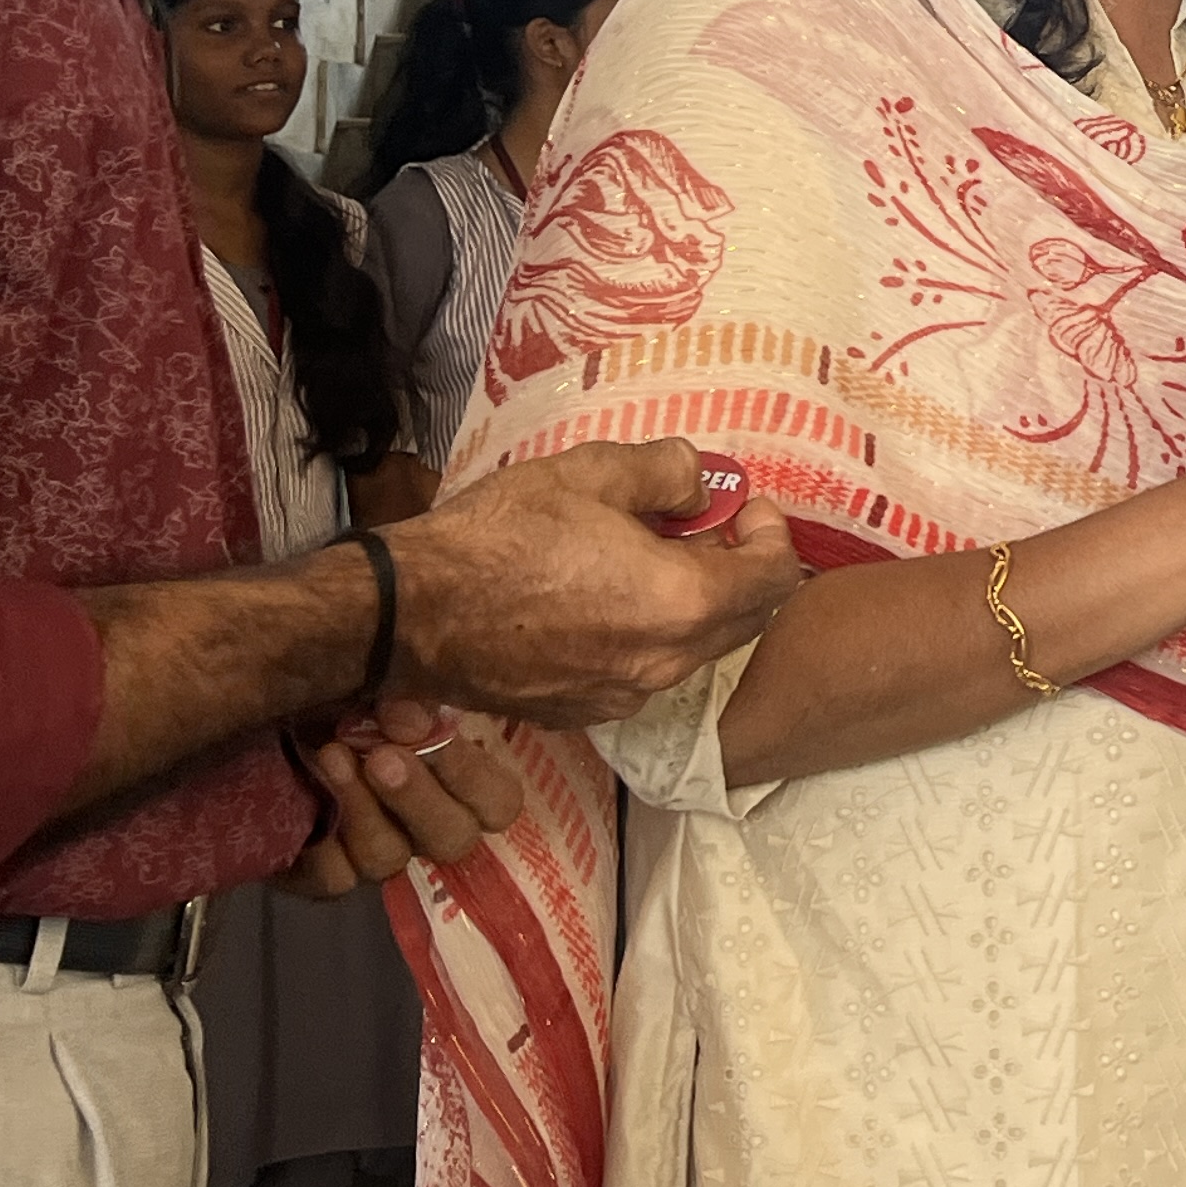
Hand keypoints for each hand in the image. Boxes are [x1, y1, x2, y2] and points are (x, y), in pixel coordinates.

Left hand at [272, 702, 529, 895]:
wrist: (274, 730)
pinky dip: (320, 842)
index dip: (471, 776)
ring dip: (360, 808)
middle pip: (452, 840)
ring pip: (389, 857)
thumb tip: (411, 718)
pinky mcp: (329, 875)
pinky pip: (334, 878)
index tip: (429, 731)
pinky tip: (304, 801)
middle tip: (382, 758)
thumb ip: (409, 701)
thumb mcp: (381, 690)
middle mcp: (427, 826)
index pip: (498, 803)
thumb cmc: (348, 700)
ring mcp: (380, 854)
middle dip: (417, 798)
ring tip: (331, 756)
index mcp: (460, 782)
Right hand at [382, 437, 802, 725]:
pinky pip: (643, 673)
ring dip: (694, 604)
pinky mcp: (583, 714)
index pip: (774, 579)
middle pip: (744, 621)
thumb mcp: (591, 472)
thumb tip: (702, 488)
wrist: (411, 614)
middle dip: (741, 569)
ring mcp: (623, 698)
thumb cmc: (501, 536)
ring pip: (693, 651)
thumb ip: (668, 473)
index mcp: (682, 604)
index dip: (772, 534)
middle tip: (706, 527)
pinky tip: (606, 599)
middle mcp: (665, 664)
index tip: (744, 506)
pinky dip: (649, 637)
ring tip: (650, 557)